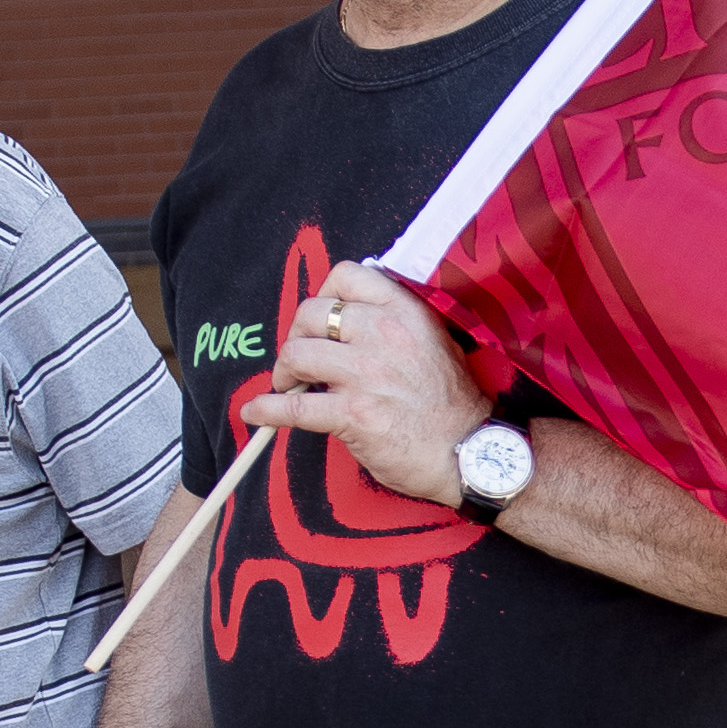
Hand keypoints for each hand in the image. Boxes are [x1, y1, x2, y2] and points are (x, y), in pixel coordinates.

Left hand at [245, 261, 479, 507]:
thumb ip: (396, 322)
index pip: (346, 275)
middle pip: (311, 314)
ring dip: (283, 371)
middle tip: (300, 359)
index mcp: (405, 312)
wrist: (471, 452)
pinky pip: (293, 406)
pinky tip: (255, 413)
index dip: (323, 295)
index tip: (321, 321)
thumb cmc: (451, 403)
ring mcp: (366, 374)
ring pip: (297, 354)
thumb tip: (348, 317)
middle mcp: (384, 334)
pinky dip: (266, 410)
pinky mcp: (352, 414)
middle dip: (296, 336)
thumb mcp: (434, 342)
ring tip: (288, 384)